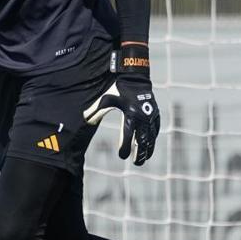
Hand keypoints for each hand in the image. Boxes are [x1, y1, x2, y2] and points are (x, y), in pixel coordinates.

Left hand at [83, 44, 159, 164]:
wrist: (134, 77)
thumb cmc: (117, 89)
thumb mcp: (105, 100)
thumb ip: (96, 111)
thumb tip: (85, 119)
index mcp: (130, 115)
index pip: (128, 137)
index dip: (125, 148)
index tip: (122, 156)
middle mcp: (142, 117)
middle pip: (142, 141)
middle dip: (139, 153)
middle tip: (136, 163)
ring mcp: (151, 116)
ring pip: (151, 137)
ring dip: (148, 149)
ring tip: (143, 158)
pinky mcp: (155, 113)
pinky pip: (155, 129)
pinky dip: (153, 138)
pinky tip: (149, 145)